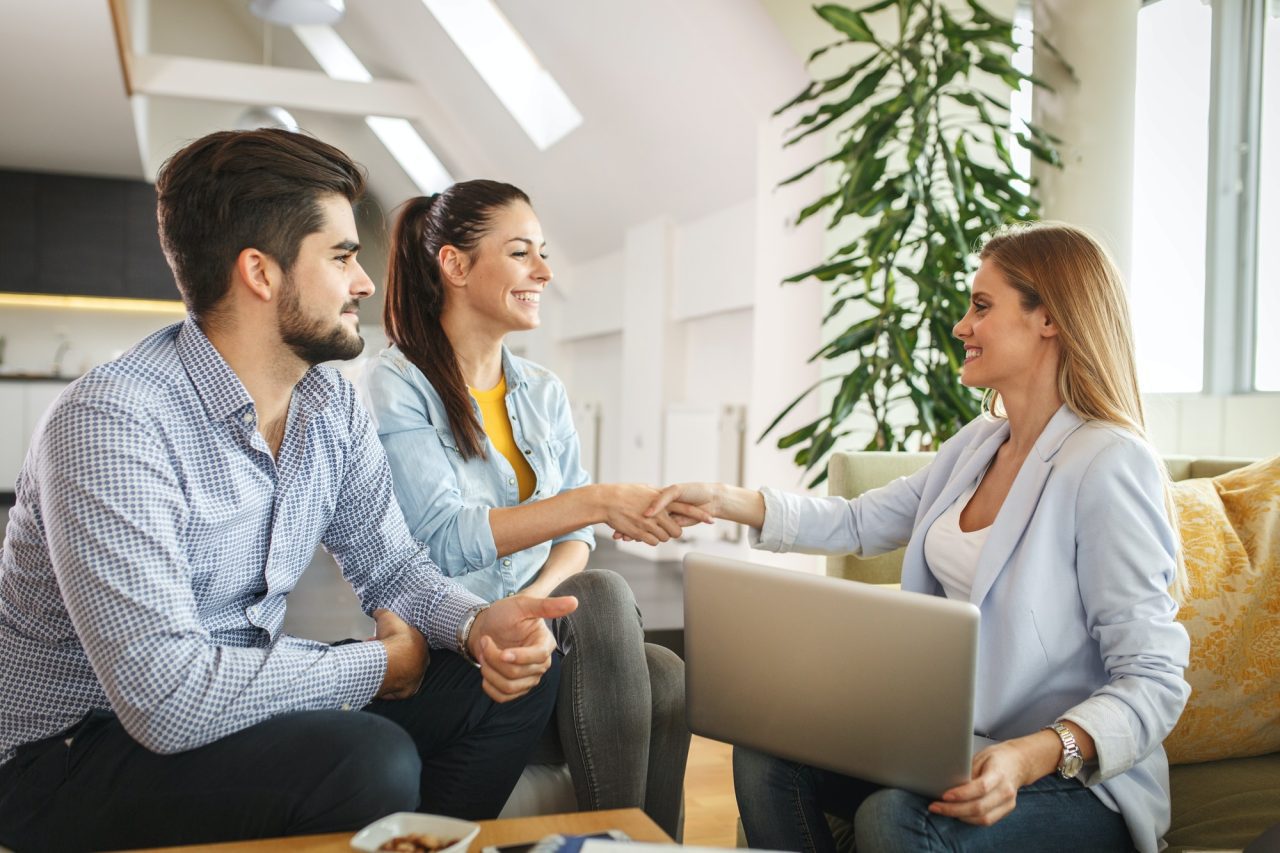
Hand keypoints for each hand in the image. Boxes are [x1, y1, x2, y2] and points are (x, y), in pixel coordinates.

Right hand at [373, 608, 428, 699]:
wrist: (391, 660)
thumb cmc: (393, 637)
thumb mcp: (387, 617)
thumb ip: (382, 613)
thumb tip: (376, 611)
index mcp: (422, 644)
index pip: (407, 643)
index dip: (391, 640)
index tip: (379, 640)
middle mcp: (422, 662)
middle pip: (403, 659)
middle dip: (388, 654)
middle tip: (373, 651)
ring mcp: (416, 678)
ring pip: (400, 673)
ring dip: (387, 668)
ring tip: (370, 663)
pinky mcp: (407, 692)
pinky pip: (396, 689)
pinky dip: (387, 684)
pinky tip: (376, 679)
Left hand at [468, 594, 578, 702]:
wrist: (487, 627)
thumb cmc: (505, 614)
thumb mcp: (523, 604)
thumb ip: (547, 605)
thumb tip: (574, 602)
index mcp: (545, 643)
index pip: (539, 656)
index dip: (520, 657)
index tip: (503, 652)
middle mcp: (541, 663)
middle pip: (517, 672)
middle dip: (494, 657)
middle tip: (485, 641)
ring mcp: (529, 678)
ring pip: (508, 686)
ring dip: (489, 671)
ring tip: (484, 653)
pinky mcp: (517, 689)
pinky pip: (502, 697)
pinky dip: (489, 685)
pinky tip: (486, 668)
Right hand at [598, 483, 712, 545]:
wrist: (607, 500)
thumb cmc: (625, 493)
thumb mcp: (645, 489)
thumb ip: (659, 494)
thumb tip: (667, 495)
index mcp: (662, 499)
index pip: (687, 508)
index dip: (700, 515)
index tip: (711, 519)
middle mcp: (659, 512)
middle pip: (677, 531)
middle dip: (673, 532)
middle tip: (666, 528)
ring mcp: (649, 523)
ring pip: (665, 538)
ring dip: (660, 536)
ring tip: (650, 528)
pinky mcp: (640, 533)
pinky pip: (653, 542)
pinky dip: (650, 540)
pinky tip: (643, 533)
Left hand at [929, 739, 1044, 825]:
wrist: (1018, 763)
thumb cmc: (996, 758)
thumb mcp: (980, 757)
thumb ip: (968, 771)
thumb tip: (949, 784)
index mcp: (999, 774)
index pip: (980, 788)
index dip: (962, 794)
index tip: (944, 795)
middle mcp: (1006, 791)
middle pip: (979, 807)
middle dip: (954, 810)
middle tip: (935, 807)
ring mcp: (1008, 803)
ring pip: (983, 818)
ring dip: (959, 816)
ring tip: (942, 810)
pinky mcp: (1006, 810)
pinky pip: (986, 820)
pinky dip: (969, 819)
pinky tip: (956, 813)